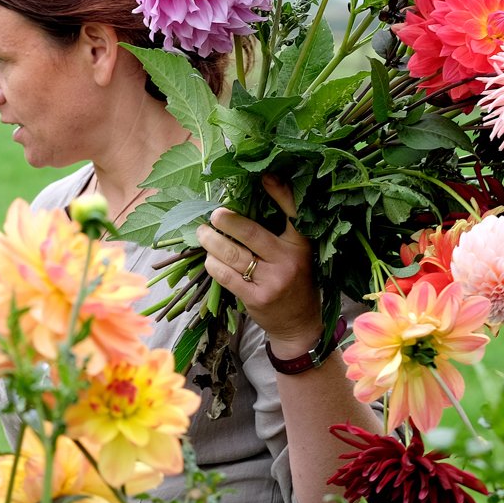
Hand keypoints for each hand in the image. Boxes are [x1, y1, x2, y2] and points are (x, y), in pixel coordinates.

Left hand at [196, 175, 323, 354]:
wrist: (299, 325)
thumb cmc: (294, 282)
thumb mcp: (296, 254)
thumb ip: (278, 233)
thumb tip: (243, 204)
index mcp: (301, 244)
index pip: (292, 212)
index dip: (279, 192)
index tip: (264, 177)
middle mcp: (288, 260)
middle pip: (249, 232)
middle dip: (225, 220)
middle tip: (214, 214)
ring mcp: (272, 280)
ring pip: (232, 254)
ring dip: (211, 241)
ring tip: (202, 234)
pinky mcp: (256, 298)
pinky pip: (226, 275)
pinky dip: (213, 264)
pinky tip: (209, 259)